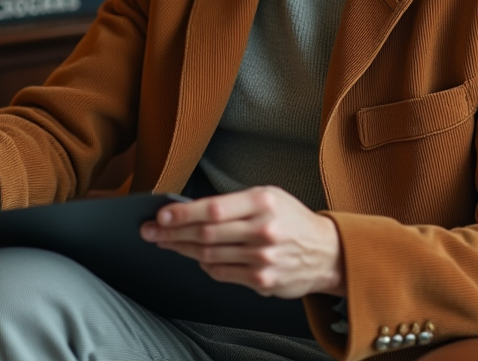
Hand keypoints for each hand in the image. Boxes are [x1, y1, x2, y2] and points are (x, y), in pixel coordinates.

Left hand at [140, 185, 344, 298]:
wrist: (326, 252)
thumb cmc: (291, 220)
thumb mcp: (268, 197)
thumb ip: (233, 203)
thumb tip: (190, 210)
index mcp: (263, 202)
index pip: (213, 208)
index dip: (182, 213)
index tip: (160, 215)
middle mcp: (263, 230)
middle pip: (206, 233)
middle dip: (172, 232)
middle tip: (150, 231)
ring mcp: (263, 258)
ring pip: (209, 254)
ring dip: (181, 249)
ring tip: (165, 242)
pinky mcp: (262, 281)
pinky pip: (221, 273)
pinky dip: (205, 264)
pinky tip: (195, 256)